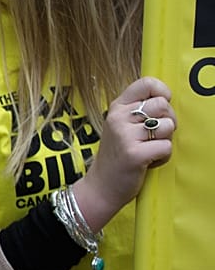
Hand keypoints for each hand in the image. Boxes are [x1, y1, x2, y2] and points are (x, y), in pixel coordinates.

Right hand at [72, 77, 175, 229]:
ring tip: (149, 149)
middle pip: (162, 105)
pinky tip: (148, 161)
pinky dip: (162, 157)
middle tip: (154, 135)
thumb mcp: (121, 126)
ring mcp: (124, 135)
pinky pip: (166, 147)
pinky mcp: (134, 154)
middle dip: (168, 120)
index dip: (162, 92)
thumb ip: (138, 110)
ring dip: (165, 140)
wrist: (101, 186)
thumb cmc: (117, 155)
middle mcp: (118, 117)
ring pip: (168, 126)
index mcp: (117, 107)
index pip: (146, 83)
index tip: (161, 107)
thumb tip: (166, 100)